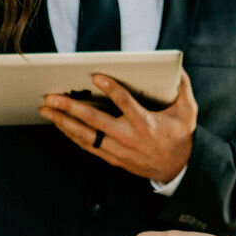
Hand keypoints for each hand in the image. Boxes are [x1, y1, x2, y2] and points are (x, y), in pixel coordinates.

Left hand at [40, 73, 197, 184]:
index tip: (95, 76)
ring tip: (47, 110)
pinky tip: (60, 124)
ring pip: (85, 136)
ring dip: (64, 122)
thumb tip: (177, 67)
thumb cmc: (180, 136)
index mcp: (144, 123)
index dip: (110, 89)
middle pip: (94, 121)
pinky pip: (88, 146)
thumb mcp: (187, 111)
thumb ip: (182, 87)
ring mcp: (117, 150)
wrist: (176, 169)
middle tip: (51, 97)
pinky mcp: (112, 158)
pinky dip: (72, 135)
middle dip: (70, 108)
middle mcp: (127, 138)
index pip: (124, 103)